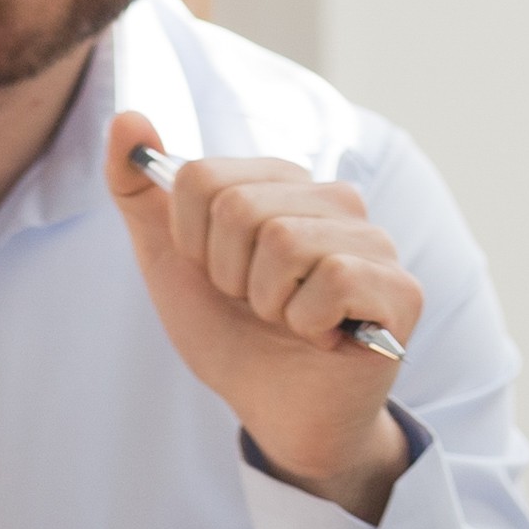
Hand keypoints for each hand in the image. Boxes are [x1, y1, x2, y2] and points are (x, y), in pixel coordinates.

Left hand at [107, 110, 418, 515]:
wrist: (276, 410)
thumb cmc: (231, 333)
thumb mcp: (169, 261)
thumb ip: (138, 190)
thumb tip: (127, 117)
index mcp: (280, 181)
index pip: (201, 178)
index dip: (192, 242)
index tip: (219, 275)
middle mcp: (333, 197)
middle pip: (240, 207)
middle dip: (230, 276)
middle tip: (258, 304)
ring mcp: (373, 240)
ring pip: (284, 242)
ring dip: (269, 303)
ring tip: (290, 319)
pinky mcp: (401, 288)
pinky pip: (332, 282)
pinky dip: (310, 324)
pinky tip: (325, 336)